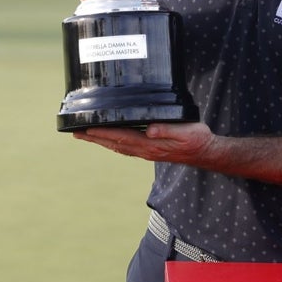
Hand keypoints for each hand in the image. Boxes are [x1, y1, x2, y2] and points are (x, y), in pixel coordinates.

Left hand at [74, 121, 213, 163]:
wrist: (206, 152)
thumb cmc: (198, 140)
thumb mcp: (188, 131)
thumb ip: (168, 130)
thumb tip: (150, 129)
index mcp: (151, 145)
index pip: (121, 137)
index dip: (103, 133)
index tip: (86, 129)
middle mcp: (146, 150)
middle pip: (114, 143)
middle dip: (94, 138)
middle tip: (75, 133)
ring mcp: (147, 152)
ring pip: (118, 146)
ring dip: (101, 141)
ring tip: (85, 136)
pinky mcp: (150, 150)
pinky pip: (126, 147)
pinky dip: (113, 142)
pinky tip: (109, 140)